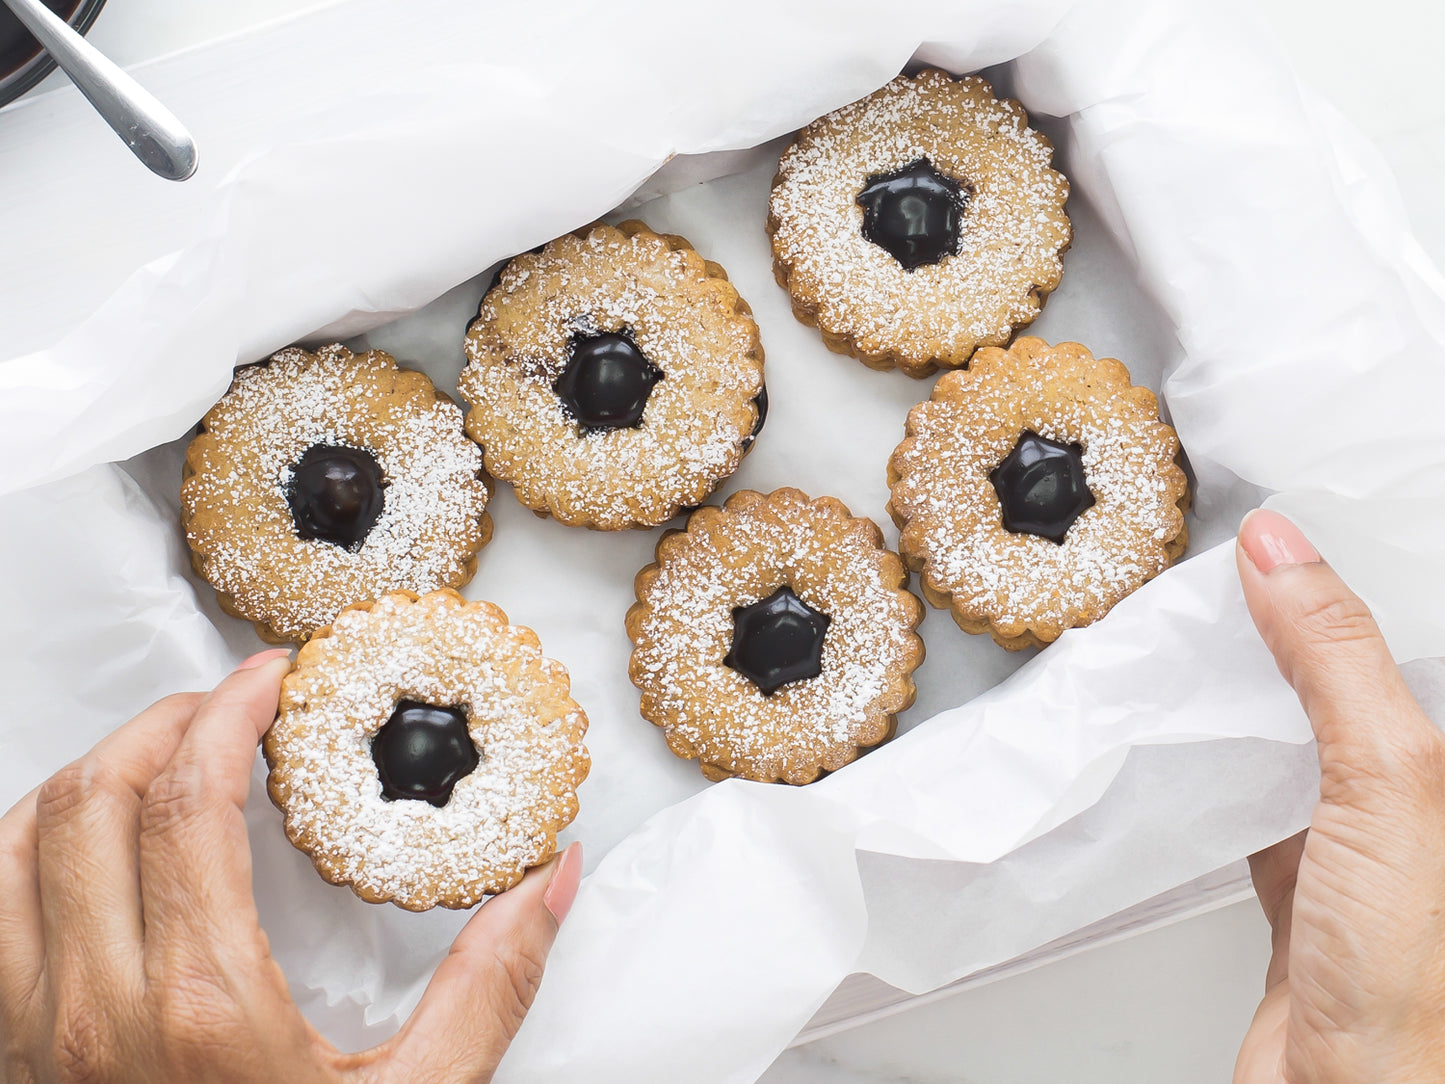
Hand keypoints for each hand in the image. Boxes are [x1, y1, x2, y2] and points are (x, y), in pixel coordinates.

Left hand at [0, 649, 581, 1083]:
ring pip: (15, 844)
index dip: (226, 711)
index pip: (187, 799)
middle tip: (226, 703)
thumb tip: (550, 884)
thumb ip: (490, 986)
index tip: (269, 681)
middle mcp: (93, 1012)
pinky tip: (80, 838)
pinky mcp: (11, 1058)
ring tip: (158, 753)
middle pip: (92, 798)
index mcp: (202, 1008)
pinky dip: (23, 845)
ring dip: (86, 773)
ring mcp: (32, 1036)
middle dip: (163, 719)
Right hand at [1232, 510, 1444, 1082]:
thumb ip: (1338, 663)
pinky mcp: (1307, 897)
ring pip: (1306, 744)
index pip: (1414, 646)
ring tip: (1205, 640)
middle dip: (1299, 629)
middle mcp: (1420, 809)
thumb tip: (1284, 554)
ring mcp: (1366, 854)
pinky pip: (1262, 808)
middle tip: (1241, 568)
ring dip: (1256, 698)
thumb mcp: (1391, 785)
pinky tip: (1196, 750)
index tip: (1299, 529)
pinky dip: (1223, 773)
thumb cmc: (1416, 990)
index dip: (1360, 581)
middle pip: (1356, 688)